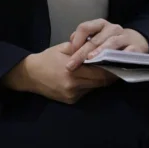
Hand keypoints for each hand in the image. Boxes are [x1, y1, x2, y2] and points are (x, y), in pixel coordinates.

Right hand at [3, 42, 117, 103]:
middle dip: (110, 73)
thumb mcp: (65, 48)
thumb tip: (102, 46)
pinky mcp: (70, 100)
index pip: (100, 71)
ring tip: (109, 69)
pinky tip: (93, 77)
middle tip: (119, 65)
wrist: (29, 75)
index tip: (120, 59)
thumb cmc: (48, 58)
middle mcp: (73, 86)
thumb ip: (84, 48)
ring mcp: (72, 95)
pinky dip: (92, 84)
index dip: (111, 66)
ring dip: (102, 79)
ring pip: (95, 87)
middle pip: (100, 81)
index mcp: (72, 71)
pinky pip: (87, 91)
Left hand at [66, 18, 148, 71]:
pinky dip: (122, 54)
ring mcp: (125, 37)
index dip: (76, 39)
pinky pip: (129, 50)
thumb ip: (83, 41)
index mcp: (101, 25)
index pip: (85, 27)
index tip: (70, 52)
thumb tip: (70, 47)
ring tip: (91, 59)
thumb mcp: (95, 38)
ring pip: (112, 42)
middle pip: (96, 39)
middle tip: (71, 65)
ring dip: (100, 50)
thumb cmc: (109, 43)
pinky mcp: (136, 47)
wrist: (136, 42)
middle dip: (82, 52)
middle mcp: (113, 29)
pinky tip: (115, 61)